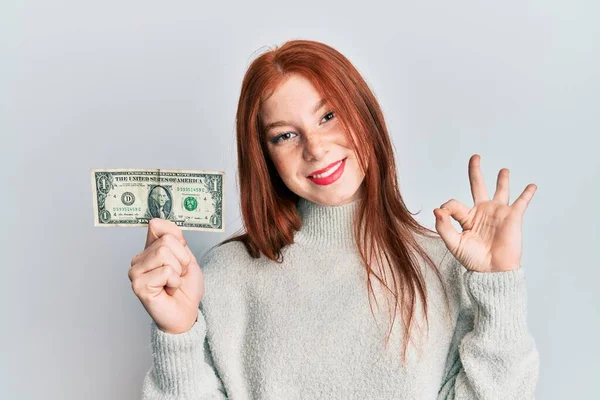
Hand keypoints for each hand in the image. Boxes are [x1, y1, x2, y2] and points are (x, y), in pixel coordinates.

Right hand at [128, 218, 204, 333]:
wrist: (186, 313)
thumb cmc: (186, 288)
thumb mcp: (186, 257)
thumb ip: (174, 238)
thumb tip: (156, 221)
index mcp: (149, 249)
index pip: (157, 225)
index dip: (176, 238)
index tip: (181, 253)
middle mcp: (139, 259)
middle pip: (167, 241)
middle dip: (182, 259)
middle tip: (178, 275)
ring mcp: (136, 272)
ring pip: (165, 254)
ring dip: (178, 271)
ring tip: (173, 282)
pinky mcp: (138, 285)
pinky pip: (165, 271)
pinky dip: (174, 281)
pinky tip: (168, 290)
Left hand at [433, 154, 536, 272]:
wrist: (493, 270)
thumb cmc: (473, 260)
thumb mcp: (453, 243)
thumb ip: (444, 226)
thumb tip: (437, 209)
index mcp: (466, 217)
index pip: (453, 204)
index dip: (446, 208)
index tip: (443, 214)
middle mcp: (482, 212)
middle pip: (478, 185)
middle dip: (475, 171)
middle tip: (475, 157)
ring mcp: (498, 213)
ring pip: (500, 190)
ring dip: (502, 179)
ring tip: (503, 170)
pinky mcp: (512, 217)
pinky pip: (521, 202)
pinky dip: (527, 193)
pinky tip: (532, 185)